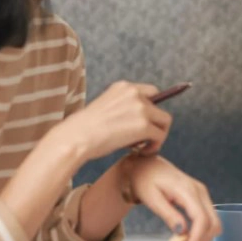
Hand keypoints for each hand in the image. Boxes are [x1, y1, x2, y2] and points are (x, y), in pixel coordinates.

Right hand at [54, 81, 172, 159]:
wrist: (76, 137)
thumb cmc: (85, 129)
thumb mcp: (106, 107)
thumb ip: (124, 108)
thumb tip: (139, 121)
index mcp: (124, 87)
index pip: (152, 92)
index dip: (152, 109)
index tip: (146, 122)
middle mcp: (134, 93)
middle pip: (160, 108)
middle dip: (155, 124)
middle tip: (144, 139)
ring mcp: (141, 108)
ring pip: (164, 122)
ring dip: (157, 136)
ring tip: (143, 147)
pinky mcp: (144, 125)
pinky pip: (160, 136)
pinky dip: (154, 146)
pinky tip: (142, 153)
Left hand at [119, 155, 220, 240]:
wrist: (145, 166)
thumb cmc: (145, 180)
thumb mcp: (152, 199)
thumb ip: (168, 215)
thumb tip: (182, 232)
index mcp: (187, 190)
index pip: (201, 219)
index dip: (197, 239)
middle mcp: (200, 191)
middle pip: (213, 223)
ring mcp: (202, 194)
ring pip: (214, 223)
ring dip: (202, 238)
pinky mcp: (200, 198)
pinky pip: (208, 219)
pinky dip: (201, 231)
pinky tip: (186, 236)